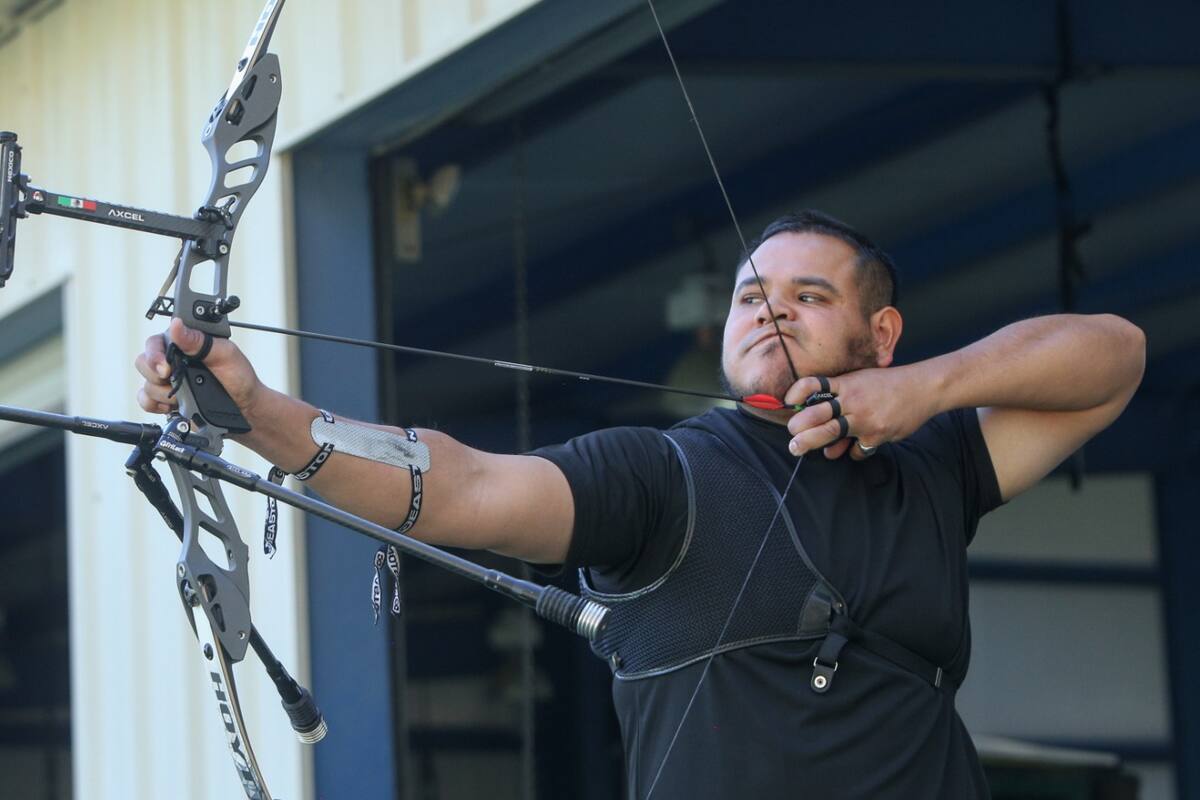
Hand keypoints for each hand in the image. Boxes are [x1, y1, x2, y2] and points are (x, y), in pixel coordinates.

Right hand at [134, 318, 262, 416]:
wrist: (245, 407)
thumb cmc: (239, 377)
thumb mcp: (225, 354)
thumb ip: (199, 341)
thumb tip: (176, 325)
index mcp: (185, 344)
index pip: (156, 342)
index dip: (155, 355)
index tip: (167, 368)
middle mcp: (172, 360)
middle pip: (143, 362)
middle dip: (156, 374)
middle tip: (174, 379)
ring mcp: (168, 381)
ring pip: (146, 384)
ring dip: (163, 393)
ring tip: (185, 395)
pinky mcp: (166, 400)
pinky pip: (145, 401)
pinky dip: (155, 405)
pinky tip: (173, 405)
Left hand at [783, 366, 937, 459]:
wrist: (922, 388)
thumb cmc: (887, 384)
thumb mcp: (860, 378)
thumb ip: (839, 391)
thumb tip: (813, 407)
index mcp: (846, 383)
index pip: (813, 385)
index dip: (796, 393)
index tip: (787, 402)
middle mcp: (852, 400)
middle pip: (816, 415)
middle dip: (798, 428)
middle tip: (791, 436)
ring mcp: (864, 419)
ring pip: (831, 434)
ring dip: (812, 443)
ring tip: (798, 448)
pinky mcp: (876, 435)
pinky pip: (856, 450)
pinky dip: (851, 452)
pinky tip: (850, 448)